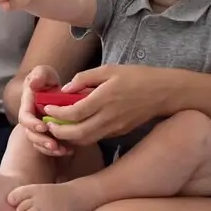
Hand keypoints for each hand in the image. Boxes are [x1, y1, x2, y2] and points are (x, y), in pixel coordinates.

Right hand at [15, 65, 73, 156]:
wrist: (52, 89)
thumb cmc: (47, 79)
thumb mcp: (44, 72)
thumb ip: (39, 75)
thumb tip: (33, 84)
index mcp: (27, 105)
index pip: (25, 117)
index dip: (32, 124)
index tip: (43, 126)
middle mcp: (31, 119)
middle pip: (30, 134)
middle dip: (41, 141)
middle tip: (53, 145)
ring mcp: (38, 128)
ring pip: (38, 143)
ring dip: (49, 149)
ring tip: (62, 151)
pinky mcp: (47, 135)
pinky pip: (48, 148)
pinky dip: (57, 151)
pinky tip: (69, 150)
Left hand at [39, 64, 175, 146]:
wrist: (164, 92)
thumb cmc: (136, 77)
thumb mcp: (109, 70)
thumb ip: (84, 79)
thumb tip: (65, 89)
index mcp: (104, 98)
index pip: (74, 112)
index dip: (57, 114)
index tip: (47, 108)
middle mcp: (109, 116)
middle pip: (77, 133)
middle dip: (58, 131)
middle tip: (48, 124)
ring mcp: (115, 127)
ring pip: (86, 140)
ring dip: (69, 137)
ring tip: (59, 127)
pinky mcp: (120, 133)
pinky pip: (97, 137)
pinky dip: (83, 136)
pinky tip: (77, 127)